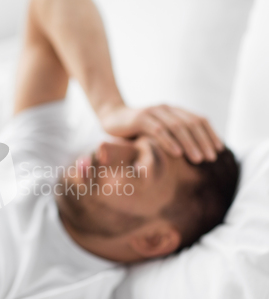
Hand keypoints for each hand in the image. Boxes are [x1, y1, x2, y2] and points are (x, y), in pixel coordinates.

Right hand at [98, 104, 223, 162]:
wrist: (110, 116)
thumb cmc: (135, 128)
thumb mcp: (157, 130)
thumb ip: (172, 136)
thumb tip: (194, 153)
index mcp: (174, 110)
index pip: (199, 119)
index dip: (211, 134)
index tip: (219, 150)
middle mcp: (166, 108)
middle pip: (191, 123)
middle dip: (204, 141)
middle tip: (211, 158)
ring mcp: (153, 112)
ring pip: (177, 127)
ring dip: (190, 143)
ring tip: (199, 159)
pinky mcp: (140, 118)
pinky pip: (158, 131)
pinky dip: (169, 142)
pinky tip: (178, 153)